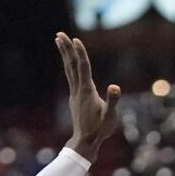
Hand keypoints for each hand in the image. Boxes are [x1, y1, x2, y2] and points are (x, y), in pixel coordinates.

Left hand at [56, 32, 120, 160]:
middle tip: (59, 34)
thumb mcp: (110, 116)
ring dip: (64, 54)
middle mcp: (78, 89)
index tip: (75, 39)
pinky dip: (68, 65)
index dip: (80, 53)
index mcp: (87, 91)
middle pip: (71, 65)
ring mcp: (75, 93)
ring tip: (59, 41)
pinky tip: (68, 61)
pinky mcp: (75, 97)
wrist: (85, 142)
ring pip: (69, 69)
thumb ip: (113, 101)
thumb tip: (115, 86)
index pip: (83, 67)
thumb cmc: (100, 130)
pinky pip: (71, 76)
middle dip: (66, 49)